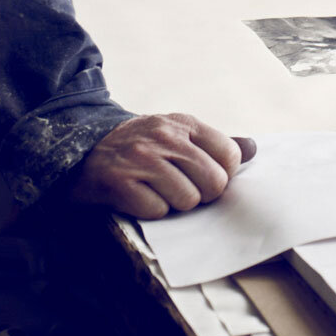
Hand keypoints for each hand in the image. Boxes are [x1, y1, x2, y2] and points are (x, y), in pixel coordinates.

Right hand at [71, 113, 256, 217]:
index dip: (220, 175)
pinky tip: (137, 197)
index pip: (229, 156)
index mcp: (183, 123)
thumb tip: (254, 147)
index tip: (201, 177)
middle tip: (180, 190)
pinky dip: (150, 212)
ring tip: (156, 192)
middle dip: (201, 195)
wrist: (82, 150)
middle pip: (214, 183)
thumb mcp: (175, 134)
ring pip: (188, 200)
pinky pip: (157, 211)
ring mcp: (141, 158)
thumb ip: (213, 144)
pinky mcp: (119, 182)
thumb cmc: (138, 148)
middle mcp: (164, 137)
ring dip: (174, 204)